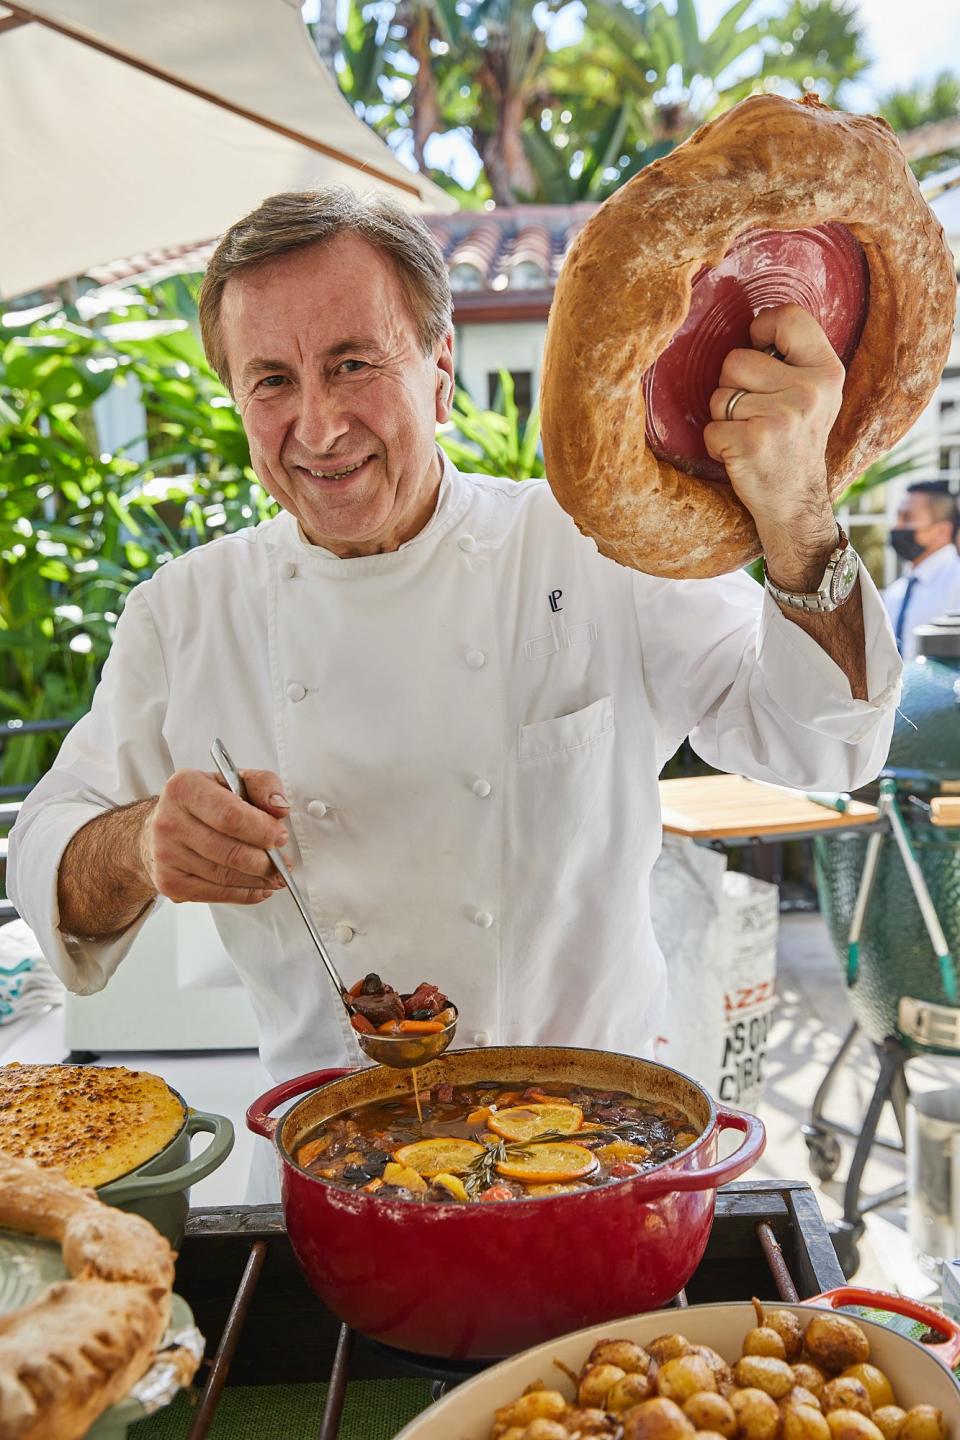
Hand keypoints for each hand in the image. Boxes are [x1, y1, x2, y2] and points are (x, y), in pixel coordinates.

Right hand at [140, 768, 290, 904]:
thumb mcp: (234, 780)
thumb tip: (280, 808)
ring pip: (225, 876)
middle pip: (230, 852)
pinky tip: (258, 887)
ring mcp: (166, 854)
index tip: (281, 836)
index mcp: (185, 788)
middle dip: (265, 862)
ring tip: (275, 876)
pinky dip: (244, 894)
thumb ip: (263, 785)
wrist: (165, 823)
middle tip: (283, 863)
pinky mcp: (169, 882)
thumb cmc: (205, 801)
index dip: (262, 830)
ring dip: (258, 880)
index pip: (231, 816)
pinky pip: (215, 894)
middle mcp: (170, 821)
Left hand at [705, 303, 844, 587]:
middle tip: (756, 414)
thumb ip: (792, 357)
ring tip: (749, 434)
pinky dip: (716, 443)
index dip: (762, 330)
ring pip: (719, 395)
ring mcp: (783, 418)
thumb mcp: (813, 394)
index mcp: (827, 371)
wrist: (795, 504)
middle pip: (736, 359)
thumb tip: (750, 320)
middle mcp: (810, 391)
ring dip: (724, 416)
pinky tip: (740, 454)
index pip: (788, 317)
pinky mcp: (753, 443)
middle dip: (733, 386)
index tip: (761, 353)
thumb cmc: (793, 442)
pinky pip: (710, 427)